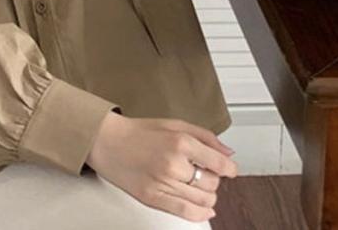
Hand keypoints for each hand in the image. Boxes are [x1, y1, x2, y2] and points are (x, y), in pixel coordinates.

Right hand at [86, 112, 236, 223]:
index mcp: (180, 142)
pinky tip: (204, 209)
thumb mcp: (174, 124)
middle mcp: (173, 164)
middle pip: (213, 183)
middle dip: (213, 178)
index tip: (230, 169)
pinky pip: (187, 213)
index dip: (229, 168)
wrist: (107, 142)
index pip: (219, 164)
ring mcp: (163, 184)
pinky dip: (201, 214)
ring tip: (199, 185)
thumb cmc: (138, 132)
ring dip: (208, 195)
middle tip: (204, 172)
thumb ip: (204, 136)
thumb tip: (228, 152)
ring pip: (203, 200)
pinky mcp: (153, 199)